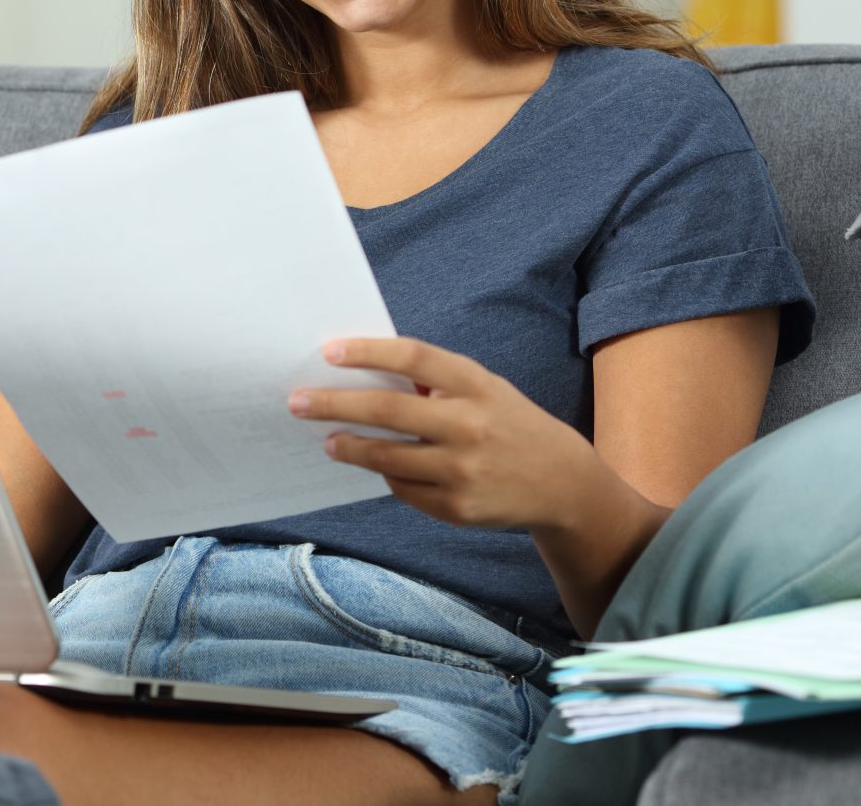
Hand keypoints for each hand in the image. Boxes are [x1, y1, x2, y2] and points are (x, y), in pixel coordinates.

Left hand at [288, 337, 601, 531]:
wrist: (563, 484)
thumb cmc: (508, 423)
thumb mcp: (486, 389)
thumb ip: (436, 381)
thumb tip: (364, 372)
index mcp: (476, 384)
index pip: (413, 358)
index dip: (368, 352)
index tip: (329, 351)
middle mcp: (470, 425)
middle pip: (387, 410)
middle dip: (334, 405)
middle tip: (297, 402)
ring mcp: (463, 470)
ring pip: (387, 457)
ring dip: (349, 447)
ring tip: (328, 440)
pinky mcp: (458, 508)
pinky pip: (404, 488)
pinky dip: (387, 474)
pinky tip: (379, 466)